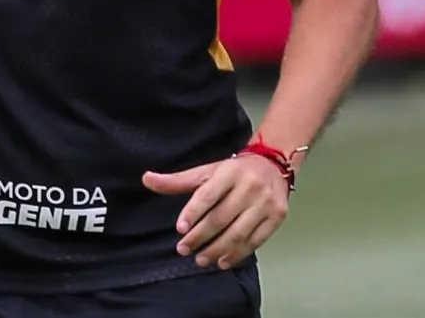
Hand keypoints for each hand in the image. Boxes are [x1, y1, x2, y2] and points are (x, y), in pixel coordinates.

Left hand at [143, 154, 289, 269]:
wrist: (273, 165)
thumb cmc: (234, 171)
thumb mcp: (205, 171)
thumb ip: (177, 181)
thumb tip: (146, 179)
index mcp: (228, 172)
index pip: (207, 195)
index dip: (192, 213)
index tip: (180, 229)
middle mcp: (249, 187)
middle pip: (221, 217)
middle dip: (200, 236)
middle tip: (184, 249)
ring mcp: (265, 203)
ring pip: (238, 232)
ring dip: (218, 249)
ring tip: (201, 259)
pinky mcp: (277, 217)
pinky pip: (256, 240)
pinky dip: (238, 253)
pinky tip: (224, 260)